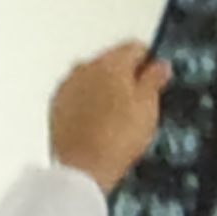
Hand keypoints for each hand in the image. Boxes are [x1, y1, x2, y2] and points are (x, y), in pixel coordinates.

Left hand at [46, 43, 169, 192]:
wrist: (83, 168)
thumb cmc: (114, 140)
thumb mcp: (148, 107)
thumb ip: (155, 79)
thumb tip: (159, 66)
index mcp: (111, 62)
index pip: (135, 46)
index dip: (149, 62)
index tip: (154, 77)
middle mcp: (85, 67)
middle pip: (112, 61)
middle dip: (125, 77)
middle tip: (137, 105)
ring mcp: (68, 85)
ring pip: (92, 77)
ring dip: (104, 90)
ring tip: (116, 119)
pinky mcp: (57, 104)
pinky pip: (77, 95)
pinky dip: (87, 104)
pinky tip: (98, 125)